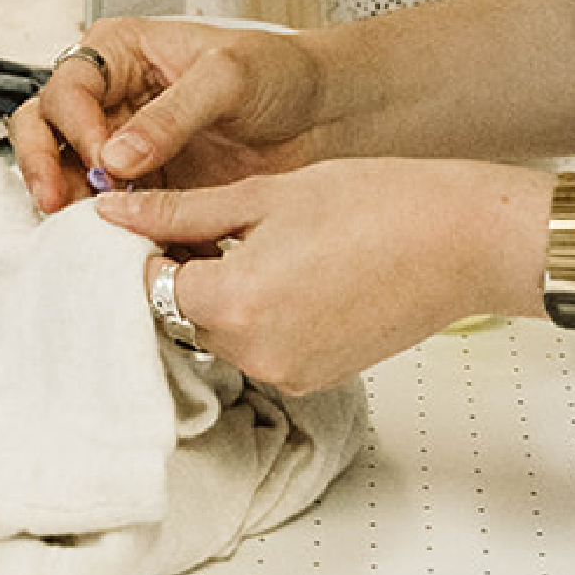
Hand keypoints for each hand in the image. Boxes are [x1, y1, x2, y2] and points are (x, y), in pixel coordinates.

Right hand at [8, 16, 332, 212]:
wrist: (324, 116)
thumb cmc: (279, 72)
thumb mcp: (228, 78)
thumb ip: (170, 116)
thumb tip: (114, 158)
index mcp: (121, 53)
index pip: (70, 86)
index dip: (76, 126)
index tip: (101, 162)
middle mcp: (112, 98)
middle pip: (47, 127)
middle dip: (44, 165)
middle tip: (59, 202)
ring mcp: (125, 146)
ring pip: (67, 174)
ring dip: (71, 203)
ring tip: (91, 230)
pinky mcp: (147, 189)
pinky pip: (112, 212)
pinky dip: (113, 231)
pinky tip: (131, 245)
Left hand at [102, 156, 540, 394]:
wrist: (460, 240)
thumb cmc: (375, 203)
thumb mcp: (264, 196)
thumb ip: (181, 211)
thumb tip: (114, 213)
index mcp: (236, 303)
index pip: (149, 287)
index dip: (145, 249)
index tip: (152, 219)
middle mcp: (257, 353)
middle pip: (181, 316)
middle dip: (181, 272)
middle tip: (203, 221)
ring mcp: (290, 373)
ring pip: (220, 334)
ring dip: (220, 294)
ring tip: (257, 239)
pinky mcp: (318, 378)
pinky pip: (262, 347)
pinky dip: (259, 314)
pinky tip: (289, 267)